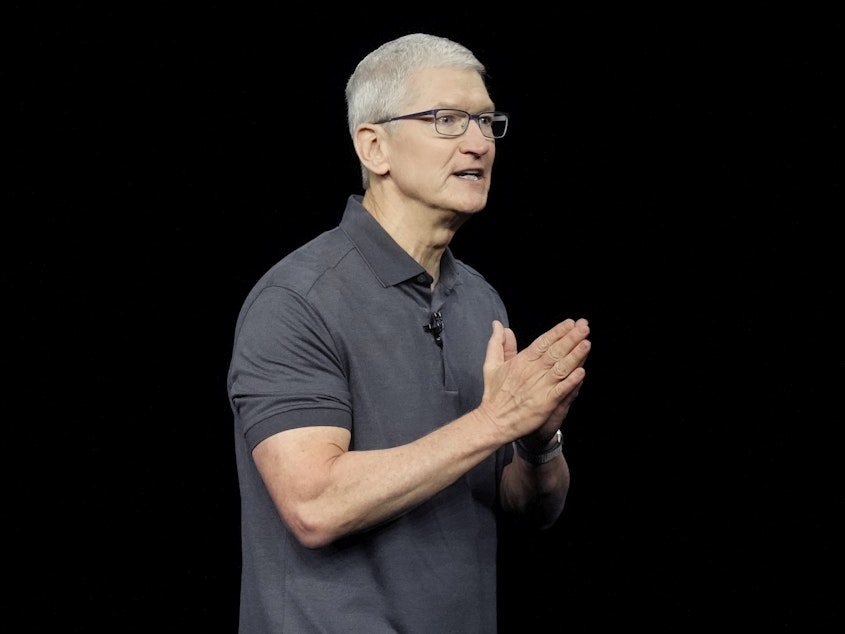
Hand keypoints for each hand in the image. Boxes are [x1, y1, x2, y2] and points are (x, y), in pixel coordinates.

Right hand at [478, 318, 589, 443]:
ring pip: (561, 368)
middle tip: (584, 327)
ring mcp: (539, 387)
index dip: (557, 332)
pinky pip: (561, 390)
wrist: (493, 422)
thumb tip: (499, 325)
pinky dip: (571, 381)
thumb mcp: (491, 365)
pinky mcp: (545, 403)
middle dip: (571, 338)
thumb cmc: (493, 394)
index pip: (543, 342)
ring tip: (586, 343)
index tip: (570, 323)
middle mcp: (532, 372)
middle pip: (555, 351)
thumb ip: (498, 344)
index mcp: (521, 361)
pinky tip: (581, 372)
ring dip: (575, 355)